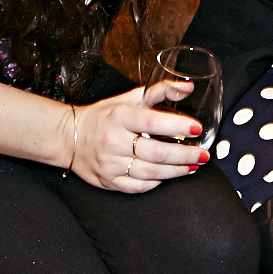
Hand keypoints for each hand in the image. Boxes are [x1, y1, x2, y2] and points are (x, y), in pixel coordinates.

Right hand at [70, 80, 207, 192]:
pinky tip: (170, 175)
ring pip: (150, 172)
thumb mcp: (129, 98)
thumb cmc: (104, 116)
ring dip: (177, 171)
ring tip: (194, 165)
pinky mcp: (108, 181)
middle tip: (204, 154)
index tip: (197, 128)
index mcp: (119, 117)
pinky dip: (157, 181)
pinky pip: (138, 186)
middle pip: (156, 152)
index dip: (177, 126)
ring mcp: (110, 164)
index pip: (152, 122)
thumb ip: (159, 91)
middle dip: (186, 155)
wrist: (68, 137)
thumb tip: (188, 87)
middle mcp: (114, 141)